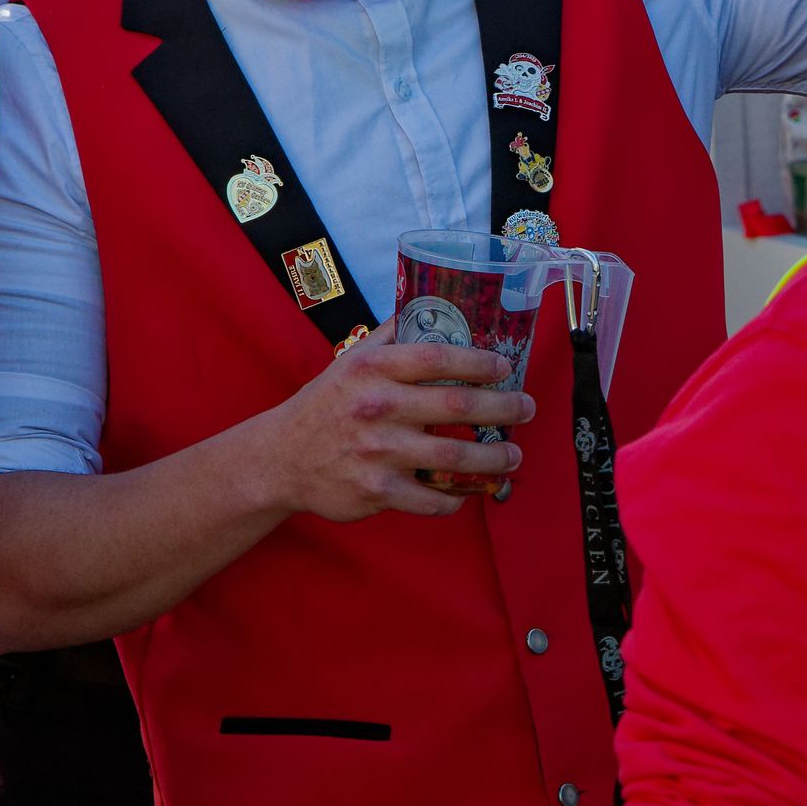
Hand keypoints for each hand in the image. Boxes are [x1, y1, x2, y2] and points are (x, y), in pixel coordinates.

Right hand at [250, 318, 535, 521]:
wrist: (280, 458)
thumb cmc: (325, 406)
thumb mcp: (350, 362)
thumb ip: (391, 338)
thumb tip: (430, 305)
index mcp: (374, 369)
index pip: (440, 358)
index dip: (481, 362)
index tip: (504, 367)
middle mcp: (378, 408)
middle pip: (459, 406)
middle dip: (504, 407)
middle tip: (526, 408)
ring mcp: (378, 452)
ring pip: (454, 458)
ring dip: (494, 458)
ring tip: (513, 455)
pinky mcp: (377, 491)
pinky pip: (432, 500)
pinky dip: (457, 499)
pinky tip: (470, 492)